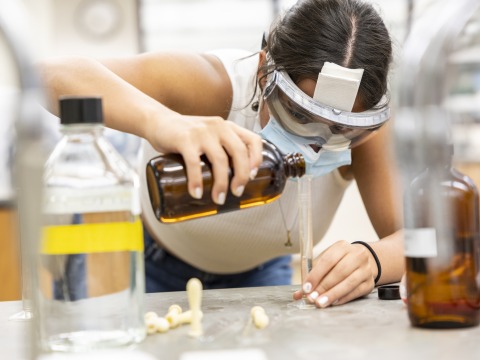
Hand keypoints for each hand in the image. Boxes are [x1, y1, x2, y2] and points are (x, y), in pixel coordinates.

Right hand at [146, 114, 262, 204]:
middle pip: (239, 152)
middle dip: (241, 176)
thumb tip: (232, 180)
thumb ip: (221, 149)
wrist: (157, 121)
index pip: (253, 139)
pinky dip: (196, 181)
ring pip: (220, 160)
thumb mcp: (209, 136)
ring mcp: (202, 132)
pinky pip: (194, 163)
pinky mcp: (185, 139)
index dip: (257, 158)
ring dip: (221, 183)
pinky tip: (196, 193)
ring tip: (218, 198)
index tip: (253, 175)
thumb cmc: (186, 134)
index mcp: (227, 127)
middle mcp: (218, 127)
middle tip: (237, 192)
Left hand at [293, 240, 377, 307]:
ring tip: (320, 303)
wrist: (364, 261)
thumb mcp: (326, 262)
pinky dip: (343, 298)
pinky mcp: (369, 283)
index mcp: (342, 247)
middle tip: (312, 298)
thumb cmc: (339, 262)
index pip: (328, 260)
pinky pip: (356, 292)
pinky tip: (333, 302)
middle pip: (339, 272)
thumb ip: (312, 276)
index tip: (306, 288)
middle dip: (324, 287)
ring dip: (333, 294)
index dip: (316, 275)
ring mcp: (366, 269)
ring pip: (349, 283)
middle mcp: (357, 255)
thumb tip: (298, 294)